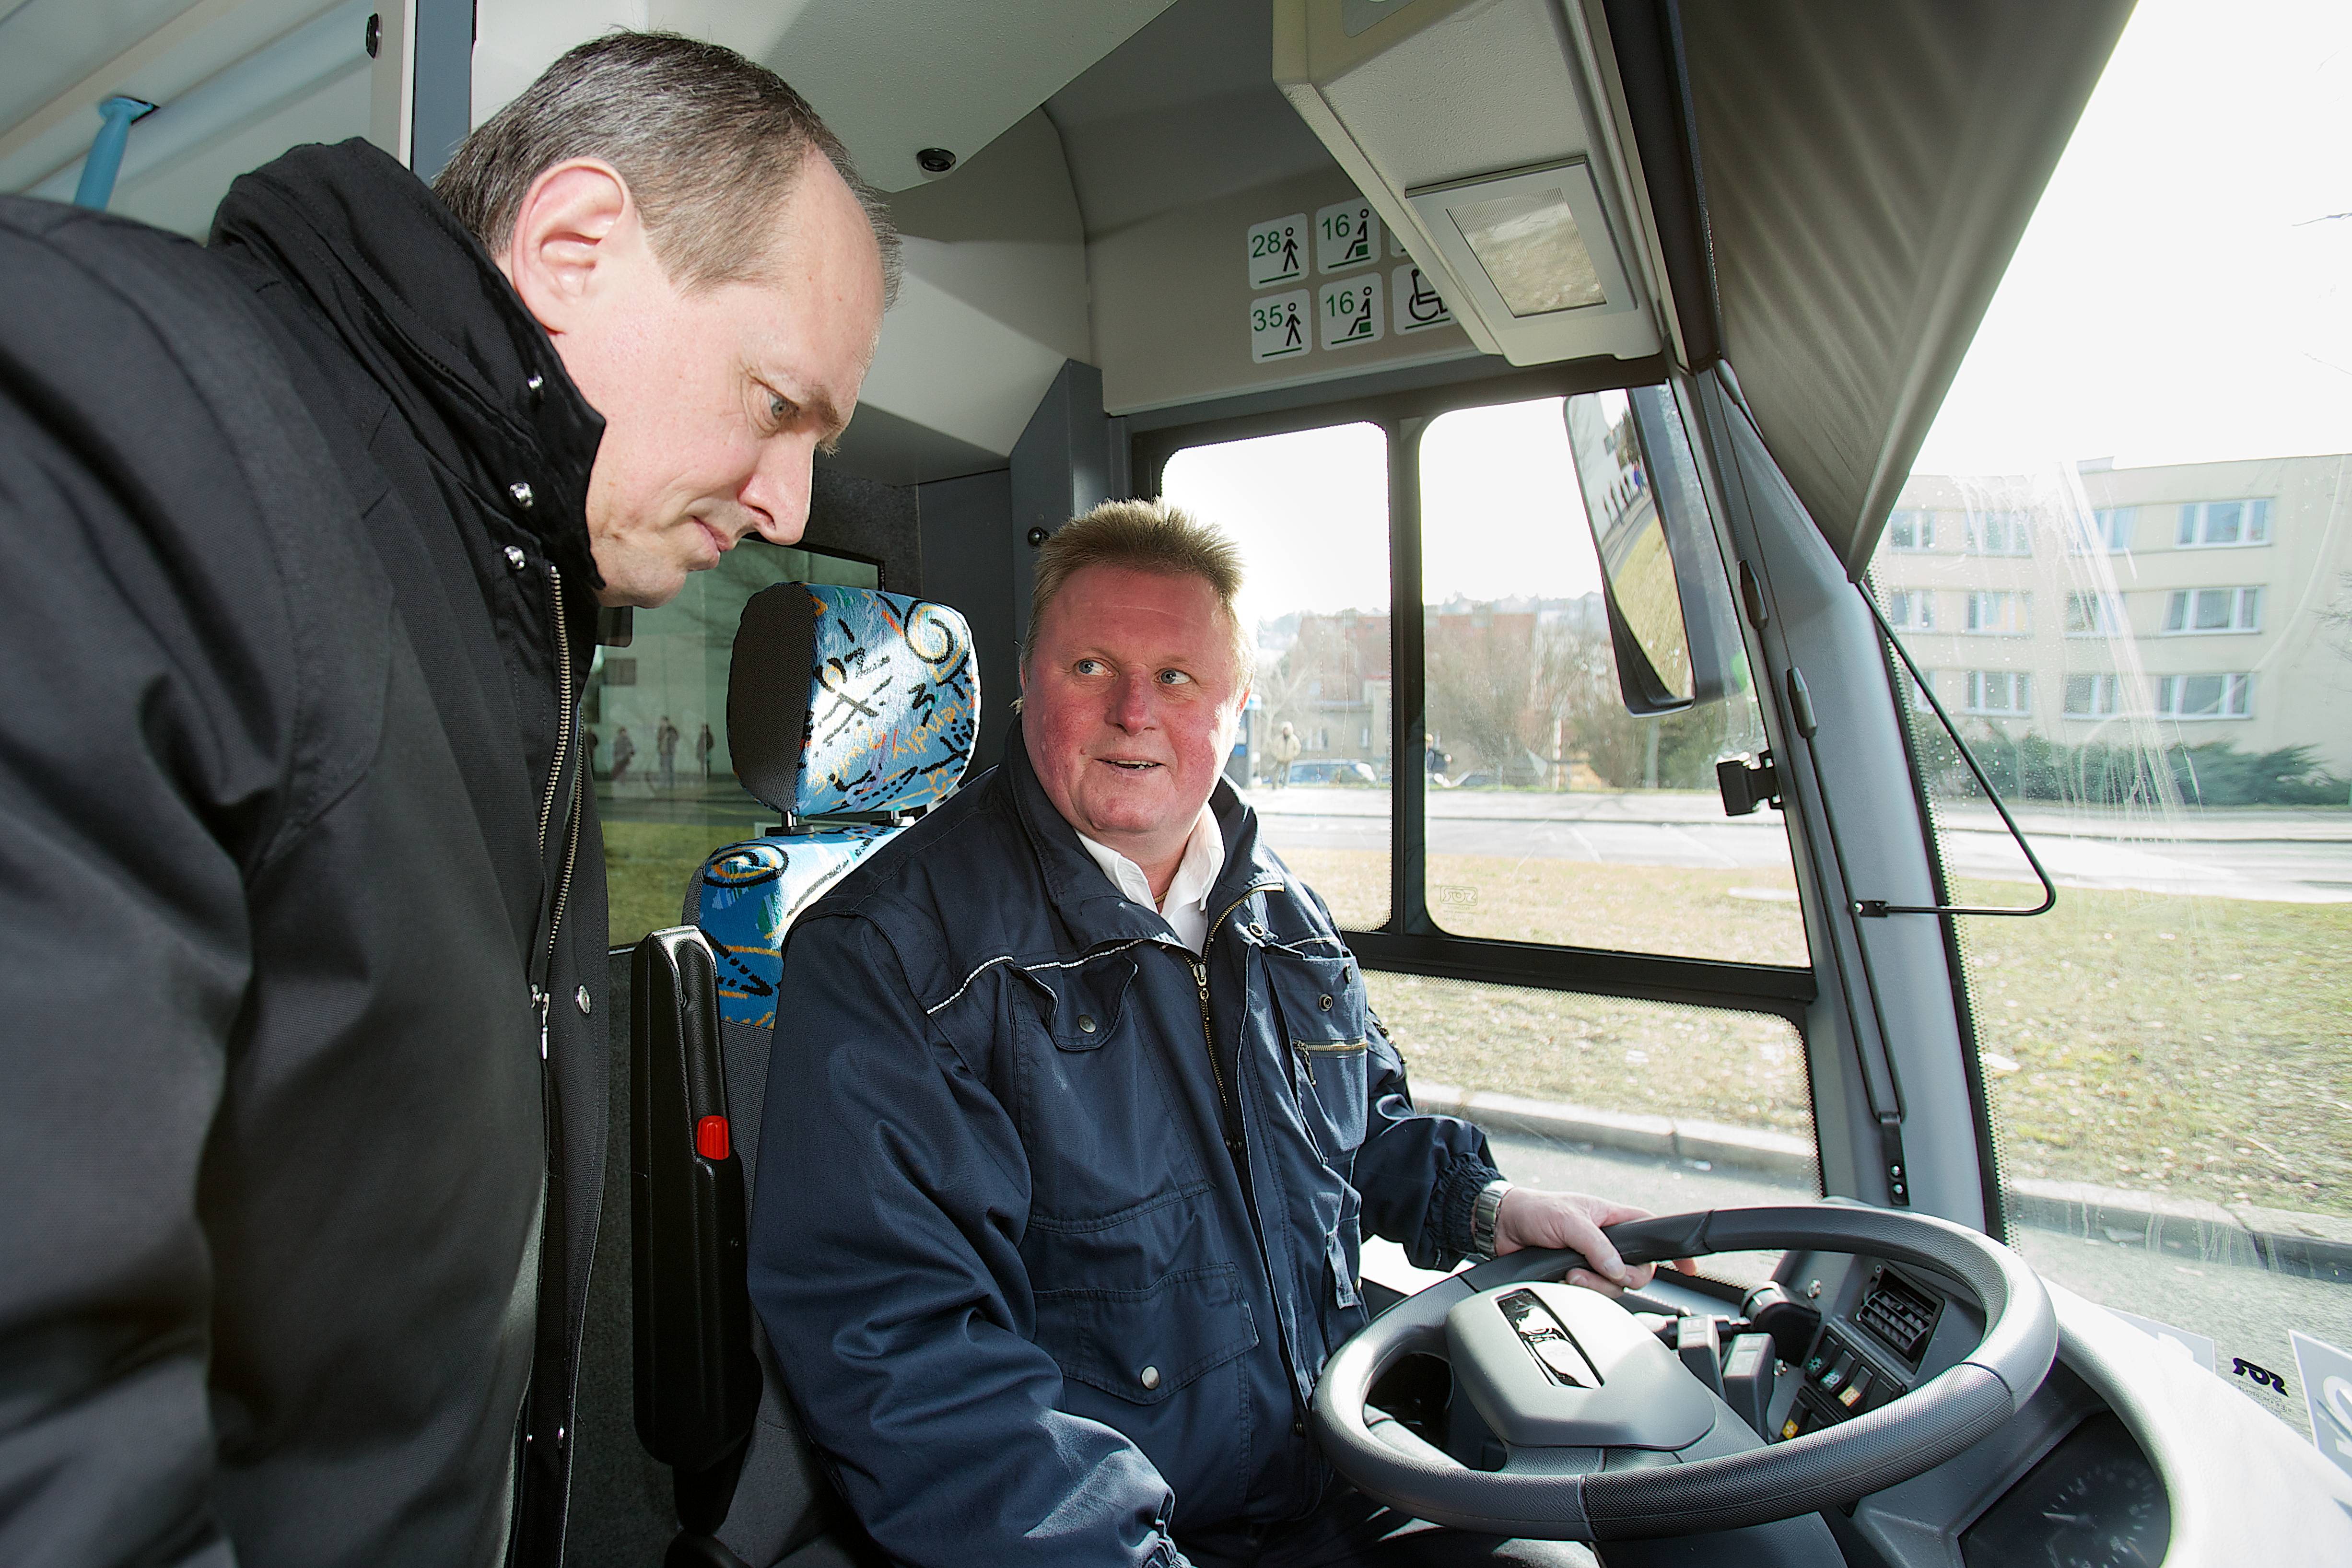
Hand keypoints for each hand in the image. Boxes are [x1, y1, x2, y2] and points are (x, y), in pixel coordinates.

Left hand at [1490, 1188, 1696, 1295]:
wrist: (1500, 1226)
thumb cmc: (1533, 1210)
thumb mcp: (1568, 1220)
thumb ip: (1596, 1244)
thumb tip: (1618, 1270)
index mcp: (1610, 1218)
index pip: (1652, 1229)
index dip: (1672, 1249)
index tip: (1689, 1268)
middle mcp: (1605, 1241)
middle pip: (1637, 1269)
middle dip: (1621, 1276)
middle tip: (1595, 1270)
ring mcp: (1591, 1260)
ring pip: (1614, 1285)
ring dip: (1595, 1284)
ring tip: (1570, 1272)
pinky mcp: (1575, 1276)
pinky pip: (1592, 1294)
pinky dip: (1581, 1290)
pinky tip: (1564, 1280)